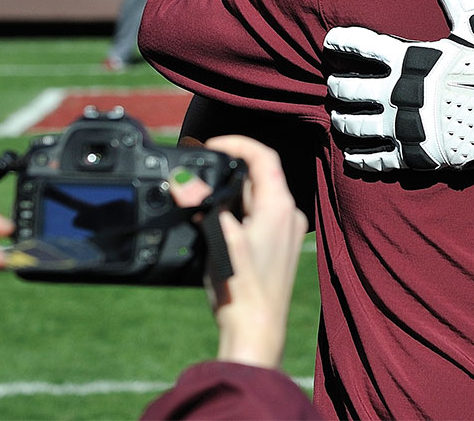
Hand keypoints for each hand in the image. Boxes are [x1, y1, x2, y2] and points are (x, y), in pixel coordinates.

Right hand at [168, 136, 307, 369]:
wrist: (256, 330)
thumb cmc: (242, 289)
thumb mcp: (218, 240)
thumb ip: (204, 206)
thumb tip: (185, 181)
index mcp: (280, 207)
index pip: (264, 157)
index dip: (237, 144)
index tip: (211, 145)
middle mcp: (289, 215)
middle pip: (259, 177)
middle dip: (226, 172)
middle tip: (197, 176)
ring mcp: (285, 232)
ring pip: (256, 197)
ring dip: (229, 194)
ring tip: (200, 201)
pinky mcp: (277, 247)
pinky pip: (257, 216)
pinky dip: (236, 212)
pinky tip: (214, 225)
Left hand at [324, 0, 473, 172]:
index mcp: (411, 58)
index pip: (360, 45)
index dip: (340, 43)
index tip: (331, 43)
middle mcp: (400, 93)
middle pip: (348, 88)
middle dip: (338, 85)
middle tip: (337, 85)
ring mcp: (404, 127)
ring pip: (353, 125)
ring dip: (341, 119)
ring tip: (340, 116)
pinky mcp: (413, 157)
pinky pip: (372, 159)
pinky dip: (357, 157)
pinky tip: (351, 153)